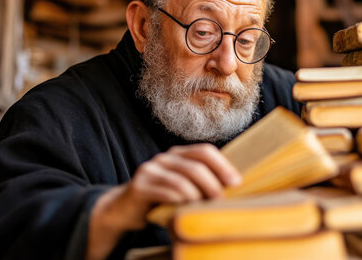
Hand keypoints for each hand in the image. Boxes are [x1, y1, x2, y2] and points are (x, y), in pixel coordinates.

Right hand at [86, 143, 240, 259]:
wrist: (125, 208)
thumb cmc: (162, 198)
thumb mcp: (182, 185)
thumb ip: (201, 180)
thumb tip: (233, 186)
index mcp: (178, 154)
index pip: (205, 151)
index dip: (223, 165)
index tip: (236, 182)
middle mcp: (165, 158)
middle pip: (196, 166)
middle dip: (213, 184)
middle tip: (221, 199)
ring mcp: (151, 170)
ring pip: (182, 180)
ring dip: (198, 196)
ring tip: (204, 208)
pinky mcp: (140, 186)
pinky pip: (166, 192)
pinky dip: (180, 202)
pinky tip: (185, 210)